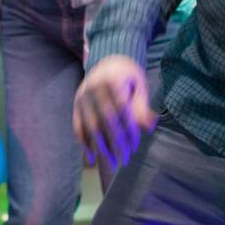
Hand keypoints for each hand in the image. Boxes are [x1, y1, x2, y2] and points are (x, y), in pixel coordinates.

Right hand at [72, 55, 153, 169]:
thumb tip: (149, 127)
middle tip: (126, 159)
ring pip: (91, 125)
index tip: (135, 146)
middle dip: (116, 142)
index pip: (121, 109)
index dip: (128, 129)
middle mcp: (94, 87)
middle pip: (106, 119)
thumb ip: (142, 105)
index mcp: (112, 79)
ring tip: (112, 163)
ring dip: (101, 147)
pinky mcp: (76, 104)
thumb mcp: (139, 84)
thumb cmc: (128, 76)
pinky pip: (77, 126)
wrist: (107, 61)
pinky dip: (83, 143)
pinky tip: (91, 159)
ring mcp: (82, 96)